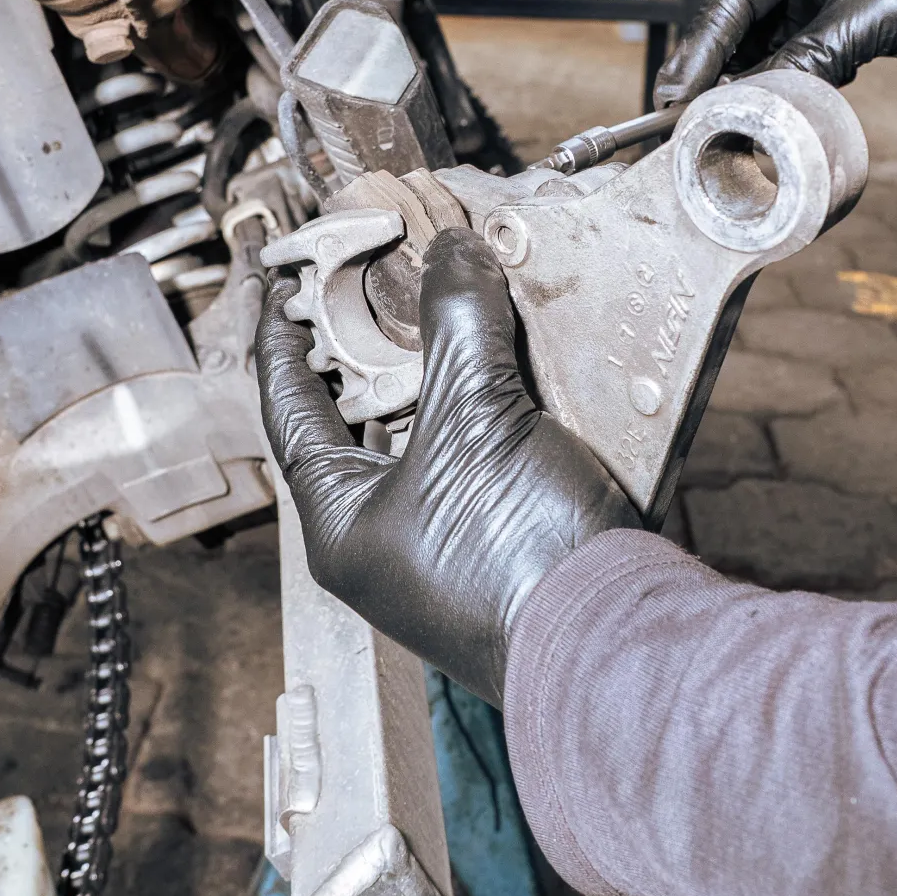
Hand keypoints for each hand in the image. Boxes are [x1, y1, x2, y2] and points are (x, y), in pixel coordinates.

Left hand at [256, 229, 637, 706]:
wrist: (616, 645)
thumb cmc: (520, 562)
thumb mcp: (476, 419)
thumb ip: (457, 324)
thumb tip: (452, 250)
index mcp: (342, 523)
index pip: (290, 411)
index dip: (282, 340)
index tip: (279, 288)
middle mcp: (384, 540)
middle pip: (361, 419)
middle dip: (373, 348)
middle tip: (374, 282)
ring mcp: (446, 545)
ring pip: (429, 435)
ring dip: (443, 373)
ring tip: (450, 305)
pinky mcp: (507, 540)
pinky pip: (486, 455)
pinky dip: (493, 404)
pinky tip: (517, 362)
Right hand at [653, 0, 896, 108]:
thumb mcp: (878, 16)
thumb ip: (815, 54)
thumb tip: (758, 98)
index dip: (701, 45)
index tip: (676, 91)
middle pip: (733, 13)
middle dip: (712, 64)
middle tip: (681, 113)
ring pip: (752, 35)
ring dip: (744, 75)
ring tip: (725, 116)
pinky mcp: (815, 8)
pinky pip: (779, 46)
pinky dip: (776, 75)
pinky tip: (771, 102)